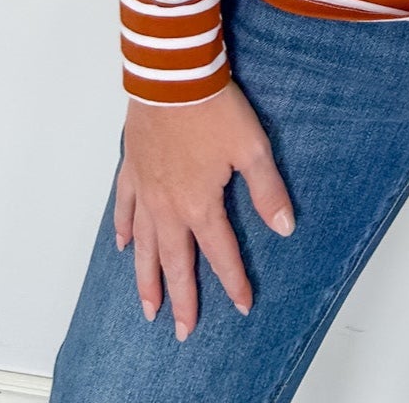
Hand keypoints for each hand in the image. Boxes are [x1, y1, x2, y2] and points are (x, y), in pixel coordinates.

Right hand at [114, 79, 295, 339]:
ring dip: (146, 279)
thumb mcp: (252, 148)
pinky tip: (123, 245)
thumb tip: (284, 228)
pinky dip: (123, 230)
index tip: (241, 306)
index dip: (233, 282)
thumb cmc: (214, 109)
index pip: (220, 253)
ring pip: (143, 246)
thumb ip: (267, 191)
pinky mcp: (131, 170)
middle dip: (182, 298)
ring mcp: (145, 190)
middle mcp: (168, 207)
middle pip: (175, 262)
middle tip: (182, 331)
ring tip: (149, 307)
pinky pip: (124, 209)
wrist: (172, 76)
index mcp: (200, 205)